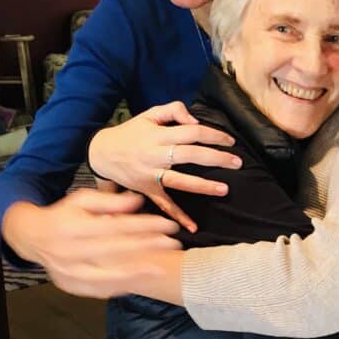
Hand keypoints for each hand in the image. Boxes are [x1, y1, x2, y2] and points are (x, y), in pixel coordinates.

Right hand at [2, 191, 181, 297]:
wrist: (32, 238)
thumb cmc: (63, 215)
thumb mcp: (82, 200)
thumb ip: (109, 201)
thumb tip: (138, 200)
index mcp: (73, 227)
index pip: (116, 227)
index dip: (145, 226)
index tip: (168, 225)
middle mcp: (70, 252)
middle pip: (116, 250)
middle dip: (148, 246)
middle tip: (173, 243)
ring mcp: (70, 273)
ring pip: (109, 275)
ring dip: (139, 271)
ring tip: (162, 266)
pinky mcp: (72, 286)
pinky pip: (101, 289)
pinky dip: (123, 285)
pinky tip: (141, 279)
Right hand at [88, 102, 241, 231]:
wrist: (101, 153)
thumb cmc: (131, 133)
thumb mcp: (149, 115)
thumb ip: (173, 111)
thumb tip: (195, 120)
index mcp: (158, 135)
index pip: (191, 132)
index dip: (213, 135)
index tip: (230, 141)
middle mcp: (155, 155)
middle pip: (190, 155)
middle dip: (216, 158)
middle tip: (237, 162)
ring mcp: (151, 175)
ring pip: (180, 181)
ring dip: (203, 186)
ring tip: (224, 190)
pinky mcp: (147, 190)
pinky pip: (164, 204)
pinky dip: (178, 217)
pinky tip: (192, 227)